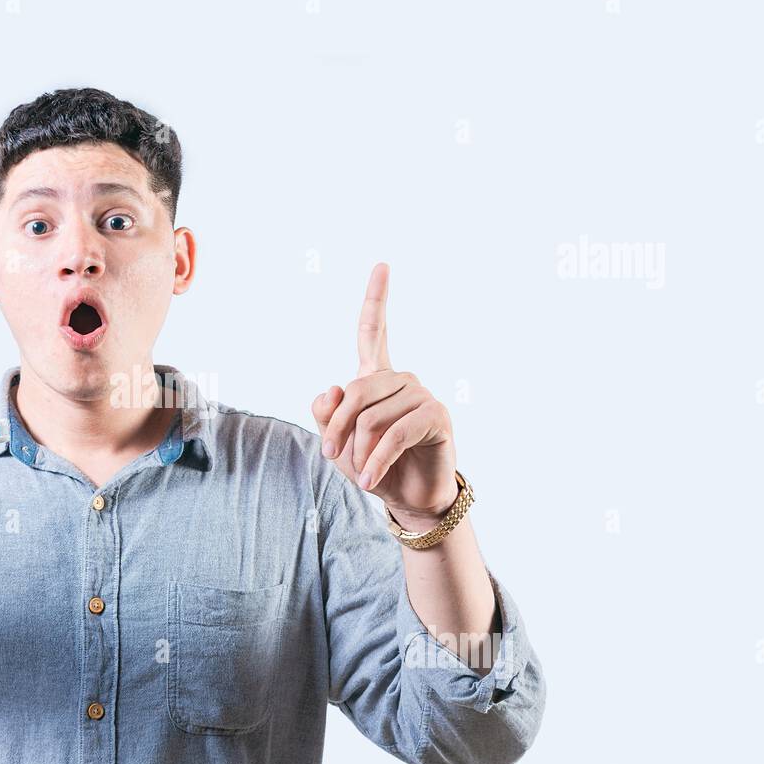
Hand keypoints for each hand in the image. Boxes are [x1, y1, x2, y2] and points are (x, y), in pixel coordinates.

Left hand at [310, 262, 459, 526]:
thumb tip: (332, 386)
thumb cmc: (373, 466)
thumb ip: (327, 415)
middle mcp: (401, 379)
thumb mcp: (338, 443)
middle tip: (330, 454)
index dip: (377, 299)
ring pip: (372, 417)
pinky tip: (371, 480)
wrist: (408, 498)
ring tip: (361, 473)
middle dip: (337, 426)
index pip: (374, 332)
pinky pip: (394, 434)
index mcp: (377, 378)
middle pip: (356, 391)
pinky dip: (377, 460)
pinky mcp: (437, 416)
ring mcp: (421, 395)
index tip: (382, 265)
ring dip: (359, 451)